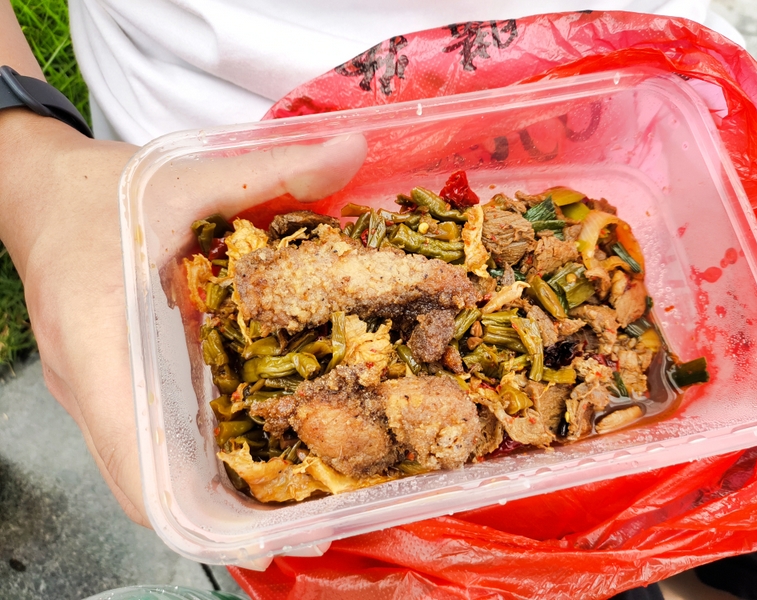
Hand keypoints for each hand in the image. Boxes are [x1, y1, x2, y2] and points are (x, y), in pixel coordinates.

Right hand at [0, 111, 365, 525]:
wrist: (37, 192)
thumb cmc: (99, 192)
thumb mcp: (186, 176)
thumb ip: (271, 168)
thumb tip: (353, 151)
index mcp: (100, 342)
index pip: (135, 464)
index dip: (195, 514)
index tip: (264, 537)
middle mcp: (95, 386)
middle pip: (151, 489)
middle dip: (223, 518)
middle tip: (308, 524)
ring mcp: (99, 393)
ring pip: (151, 474)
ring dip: (214, 497)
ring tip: (298, 502)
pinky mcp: (112, 386)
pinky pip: (152, 444)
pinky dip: (198, 462)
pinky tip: (259, 447)